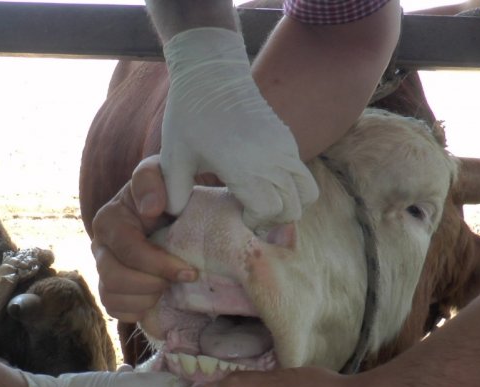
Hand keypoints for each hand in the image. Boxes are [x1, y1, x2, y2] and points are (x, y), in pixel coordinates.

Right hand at [90, 156, 196, 322]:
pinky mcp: (108, 289)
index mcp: (109, 219)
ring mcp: (101, 269)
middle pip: (114, 278)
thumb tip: (149, 208)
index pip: (128, 250)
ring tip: (168, 286)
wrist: (175, 217)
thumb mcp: (166, 175)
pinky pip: (114, 310)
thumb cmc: (172, 196)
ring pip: (113, 297)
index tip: (190, 271)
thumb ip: (153, 179)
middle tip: (180, 278)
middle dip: (152, 283)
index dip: (159, 265)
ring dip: (147, 297)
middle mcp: (99, 245)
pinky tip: (156, 298)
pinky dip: (137, 309)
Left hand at [160, 27, 318, 228]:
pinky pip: (302, 174)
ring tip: (262, 201)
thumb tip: (176, 217)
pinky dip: (291, 187)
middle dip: (273, 219)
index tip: (236, 215)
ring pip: (307, 193)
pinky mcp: (288, 139)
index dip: (254, 221)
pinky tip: (263, 182)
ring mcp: (284, 147)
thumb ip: (173, 191)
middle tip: (249, 212)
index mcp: (243, 165)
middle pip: (292, 208)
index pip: (269, 211)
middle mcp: (271, 158)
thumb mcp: (173, 156)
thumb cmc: (188, 115)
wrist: (212, 73)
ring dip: (289, 204)